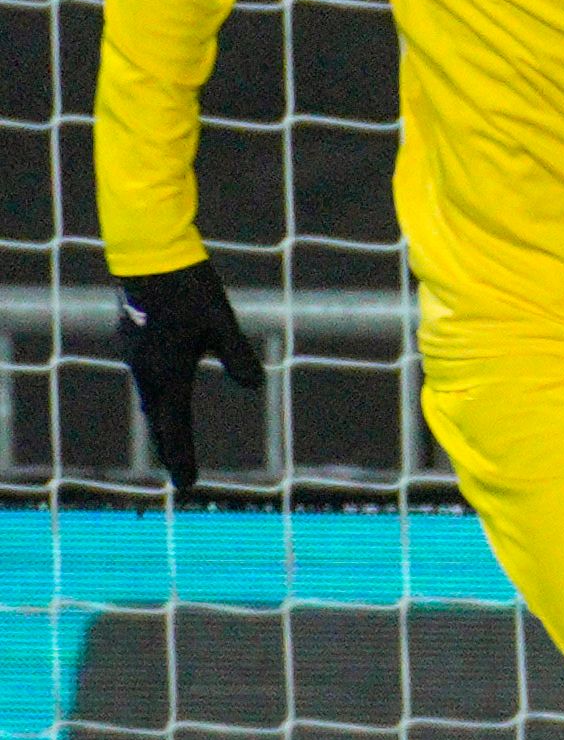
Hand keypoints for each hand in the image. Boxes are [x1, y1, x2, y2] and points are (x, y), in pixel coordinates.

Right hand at [114, 260, 262, 489]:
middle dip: (170, 445)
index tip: (187, 484)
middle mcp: (146, 368)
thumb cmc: (189, 288)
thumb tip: (255, 386)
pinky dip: (155, 390)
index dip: (181, 456)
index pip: (175, 426)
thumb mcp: (222, 322)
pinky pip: (145, 373)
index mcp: (168, 372)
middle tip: (180, 472)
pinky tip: (162, 388)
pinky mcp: (132, 336)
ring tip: (170, 437)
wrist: (148, 254)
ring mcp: (134, 352)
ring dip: (160, 418)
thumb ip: (236, 356)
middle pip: (158, 417)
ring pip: (149, 394)